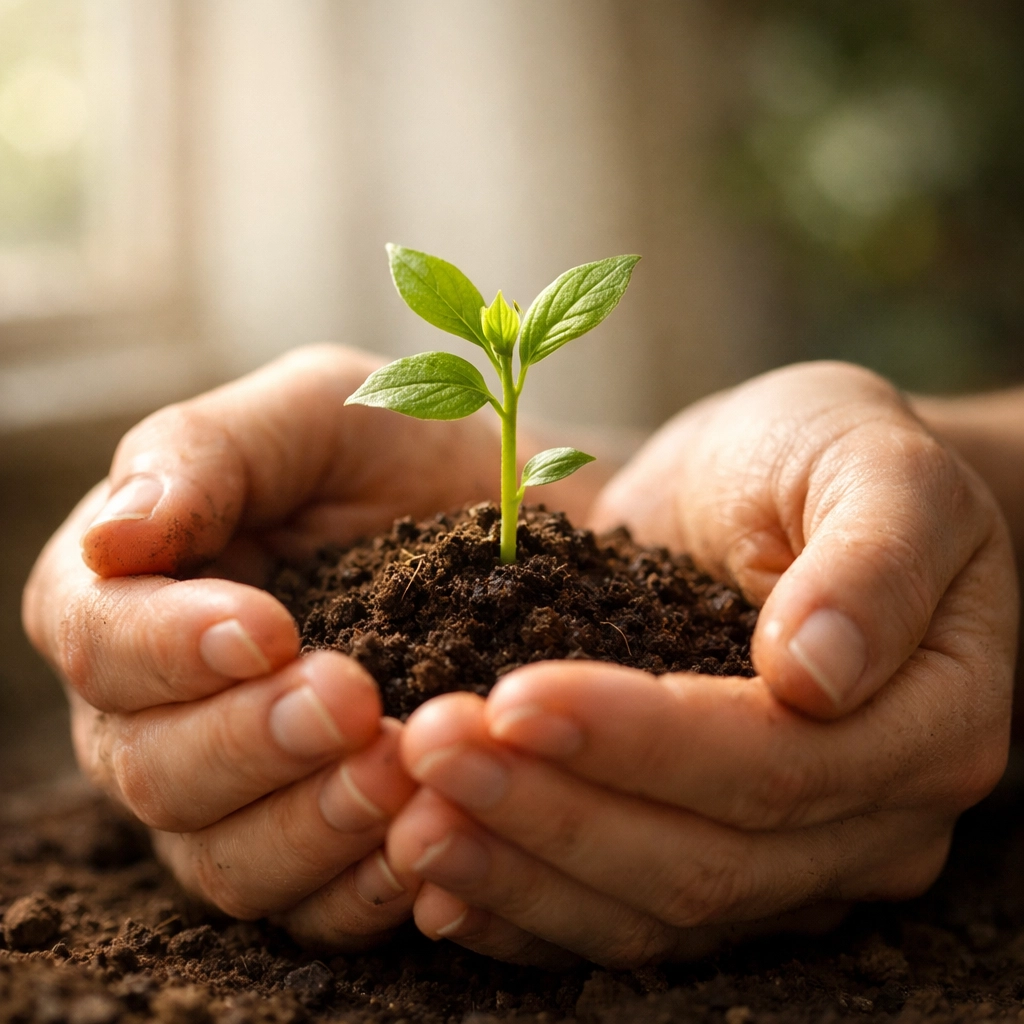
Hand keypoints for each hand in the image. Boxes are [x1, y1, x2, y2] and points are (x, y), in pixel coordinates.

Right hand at [23, 344, 606, 947]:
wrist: (518, 517)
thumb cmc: (405, 451)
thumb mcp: (314, 412)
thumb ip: (205, 454)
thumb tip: (111, 539)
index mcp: (142, 592)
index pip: (97, 639)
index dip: (166, 646)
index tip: (266, 626)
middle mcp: (170, 706)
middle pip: (150, 767)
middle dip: (248, 741)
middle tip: (351, 700)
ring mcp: (245, 788)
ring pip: (224, 858)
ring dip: (308, 826)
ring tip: (398, 774)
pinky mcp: (326, 842)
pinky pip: (316, 907)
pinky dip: (366, 887)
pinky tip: (427, 848)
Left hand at [384, 361, 1016, 965]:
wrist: (783, 485)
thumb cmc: (830, 454)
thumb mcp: (874, 464)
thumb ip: (874, 559)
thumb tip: (816, 675)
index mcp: (932, 719)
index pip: (775, 764)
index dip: (641, 741)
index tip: (512, 695)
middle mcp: (871, 815)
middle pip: (705, 859)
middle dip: (555, 812)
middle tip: (428, 752)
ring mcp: (793, 856)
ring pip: (654, 910)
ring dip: (523, 872)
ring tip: (411, 821)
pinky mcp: (714, 853)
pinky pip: (622, 916)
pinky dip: (527, 907)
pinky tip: (441, 883)